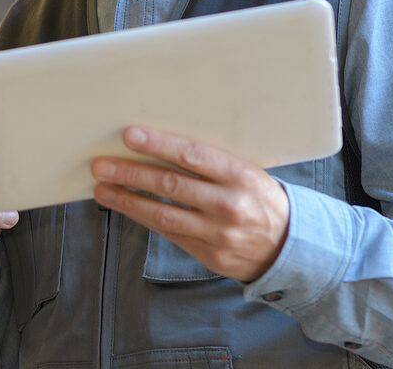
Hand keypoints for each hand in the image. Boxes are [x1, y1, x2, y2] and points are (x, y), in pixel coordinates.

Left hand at [90, 127, 289, 281]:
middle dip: (130, 174)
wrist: (292, 247)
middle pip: (170, 186)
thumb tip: (162, 145)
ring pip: (163, 215)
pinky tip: (125, 206)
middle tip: (101, 165)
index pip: (193, 156)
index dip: (159, 145)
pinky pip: (169, 234)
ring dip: (127, 200)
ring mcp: (219, 234)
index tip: (130, 136)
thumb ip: (212, 163)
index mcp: (241, 176)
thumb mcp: (248, 173)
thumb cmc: (261, 199)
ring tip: (102, 189)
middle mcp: (230, 205)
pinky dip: (144, 218)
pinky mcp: (209, 255)